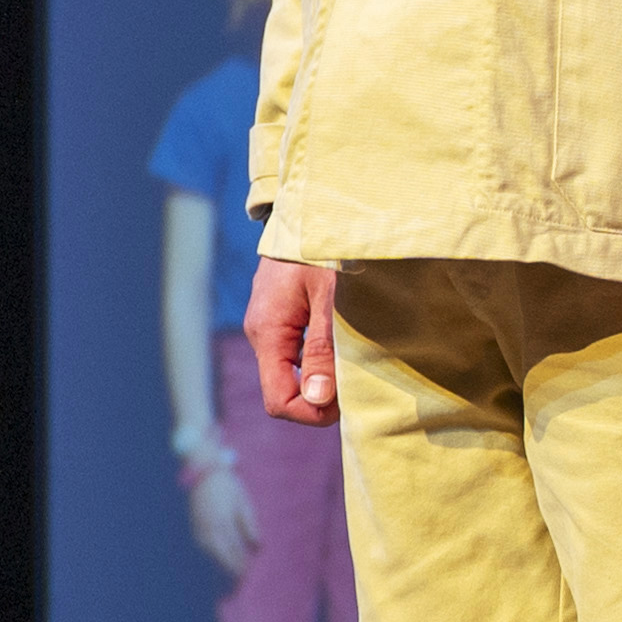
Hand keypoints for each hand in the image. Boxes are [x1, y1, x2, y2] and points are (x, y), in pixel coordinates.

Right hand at [175, 432, 260, 577]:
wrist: (204, 471)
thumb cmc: (228, 485)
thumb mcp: (243, 501)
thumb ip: (249, 524)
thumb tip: (256, 547)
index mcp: (222, 522)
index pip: (233, 551)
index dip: (240, 566)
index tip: (248, 578)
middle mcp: (208, 527)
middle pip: (220, 556)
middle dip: (230, 571)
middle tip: (239, 585)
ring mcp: (199, 527)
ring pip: (209, 553)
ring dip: (219, 566)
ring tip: (228, 578)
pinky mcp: (195, 525)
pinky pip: (203, 546)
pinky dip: (211, 556)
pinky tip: (217, 561)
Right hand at [243, 256, 343, 428]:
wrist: (312, 207)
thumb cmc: (324, 248)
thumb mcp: (331, 299)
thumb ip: (323, 350)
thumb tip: (317, 401)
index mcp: (267, 330)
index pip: (278, 400)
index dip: (312, 413)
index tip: (348, 404)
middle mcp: (261, 332)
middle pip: (284, 390)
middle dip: (322, 399)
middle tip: (359, 382)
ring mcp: (269, 324)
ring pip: (292, 373)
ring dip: (324, 378)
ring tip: (356, 362)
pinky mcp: (281, 316)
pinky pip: (296, 354)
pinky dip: (321, 360)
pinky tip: (345, 345)